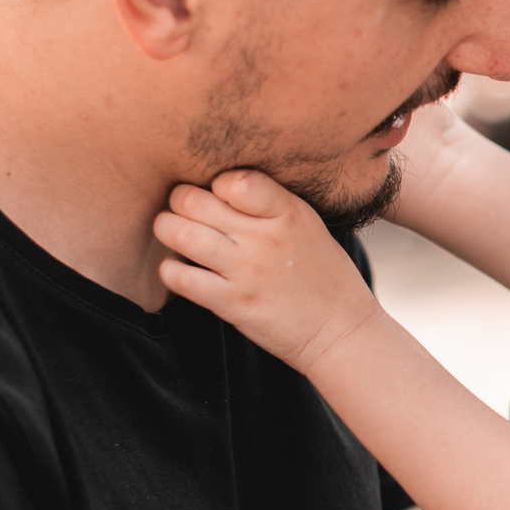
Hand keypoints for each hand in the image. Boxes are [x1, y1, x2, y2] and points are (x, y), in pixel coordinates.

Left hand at [154, 169, 383, 369]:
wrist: (342, 331)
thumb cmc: (325, 277)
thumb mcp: (309, 226)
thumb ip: (270, 203)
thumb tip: (224, 184)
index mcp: (288, 211)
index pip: (232, 178)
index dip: (214, 184)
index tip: (218, 197)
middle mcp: (264, 237)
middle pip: (192, 199)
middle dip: (179, 203)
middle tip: (185, 213)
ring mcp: (246, 270)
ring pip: (178, 233)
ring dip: (167, 231)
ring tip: (175, 237)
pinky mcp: (232, 303)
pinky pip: (180, 277)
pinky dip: (171, 270)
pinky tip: (181, 271)